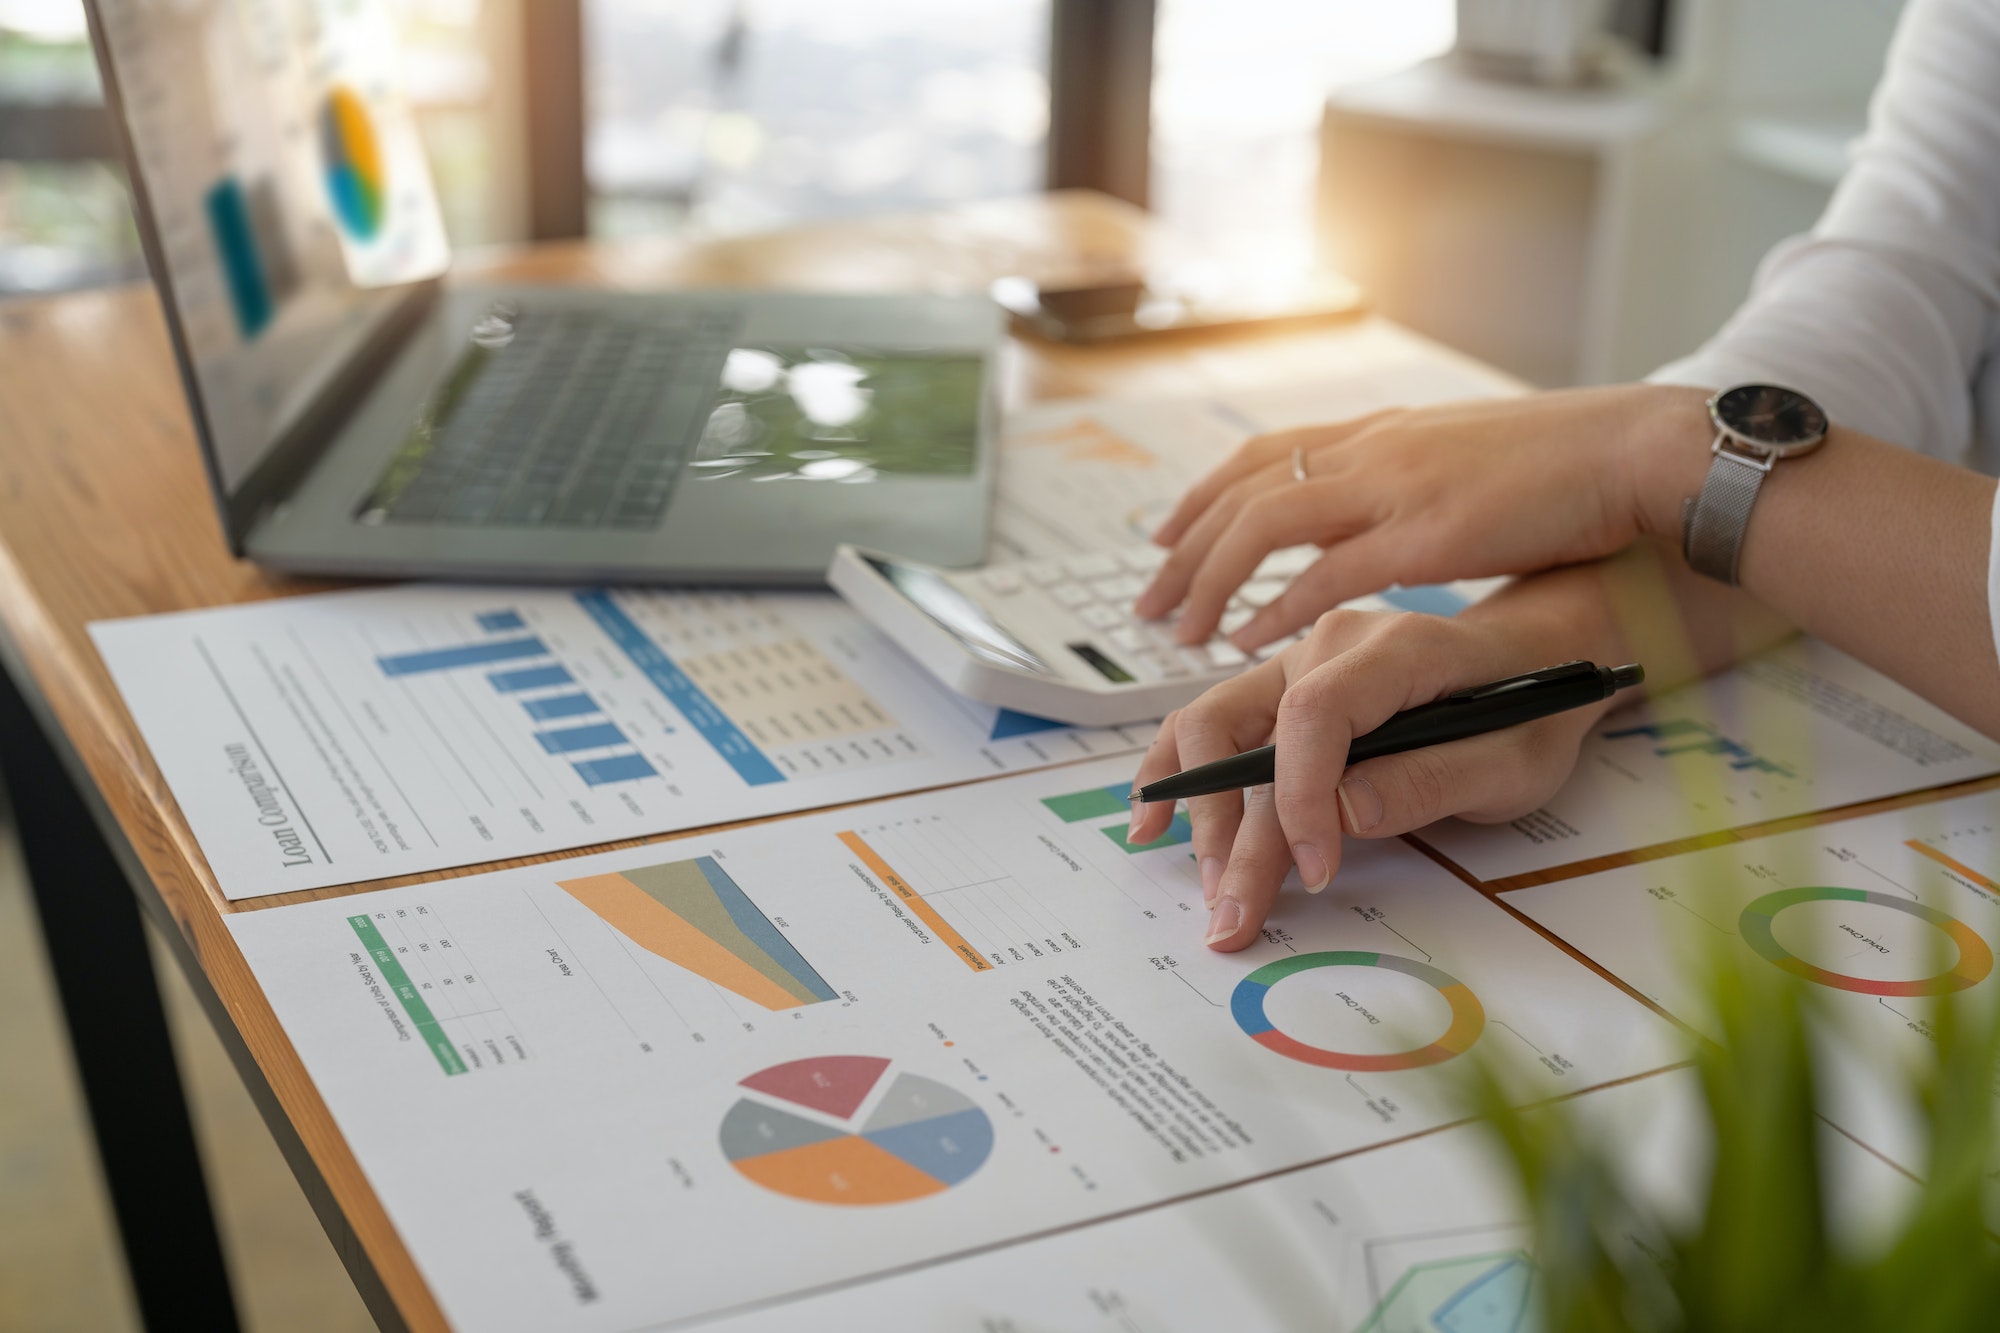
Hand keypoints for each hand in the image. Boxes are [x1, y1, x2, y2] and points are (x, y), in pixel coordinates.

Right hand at [1126, 585, 1628, 950]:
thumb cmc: (1527, 714)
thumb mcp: (1511, 761)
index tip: (1316, 872)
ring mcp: (1293, 665)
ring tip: (1206, 888)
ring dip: (1200, 814)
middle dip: (1233, 832)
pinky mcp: (1278, 694)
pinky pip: (1210, 728)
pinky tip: (1152, 823)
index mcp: (1393, 649)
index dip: (1301, 798)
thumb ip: (1430, 780)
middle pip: (1243, 727)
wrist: (1533, 666)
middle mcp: (1327, 645)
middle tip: (1233, 914)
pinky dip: (1177, 777)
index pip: (1315, 714)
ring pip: (1209, 728)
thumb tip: (1342, 812)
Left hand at [1133, 384, 1711, 647]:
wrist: (1639, 451)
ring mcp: (1397, 486)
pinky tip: (1248, 640)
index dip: (1204, 495)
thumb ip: (1406, 480)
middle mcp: (1375, 448)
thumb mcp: (1464, 458)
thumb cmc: (1570, 465)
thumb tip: (1366, 512)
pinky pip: (1328, 574)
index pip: (1264, 454)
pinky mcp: (1429, 534)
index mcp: (1384, 430)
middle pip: (1245, 489)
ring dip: (1213, 579)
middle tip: (1147, 600)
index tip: (1164, 533)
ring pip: (1266, 525)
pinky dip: (1278, 608)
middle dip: (1185, 546)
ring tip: (1181, 630)